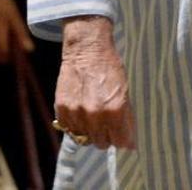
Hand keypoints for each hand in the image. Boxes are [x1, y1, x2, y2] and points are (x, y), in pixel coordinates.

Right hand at [54, 16, 135, 149]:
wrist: (87, 48)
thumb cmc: (109, 67)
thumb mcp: (125, 91)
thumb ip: (126, 118)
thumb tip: (128, 143)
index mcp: (115, 110)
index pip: (120, 142)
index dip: (122, 138)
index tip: (120, 134)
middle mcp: (95, 114)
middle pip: (101, 143)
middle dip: (105, 135)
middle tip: (105, 121)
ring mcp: (77, 112)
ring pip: (84, 138)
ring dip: (88, 130)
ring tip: (91, 114)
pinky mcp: (63, 108)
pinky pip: (69, 129)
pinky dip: (74, 124)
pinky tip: (79, 111)